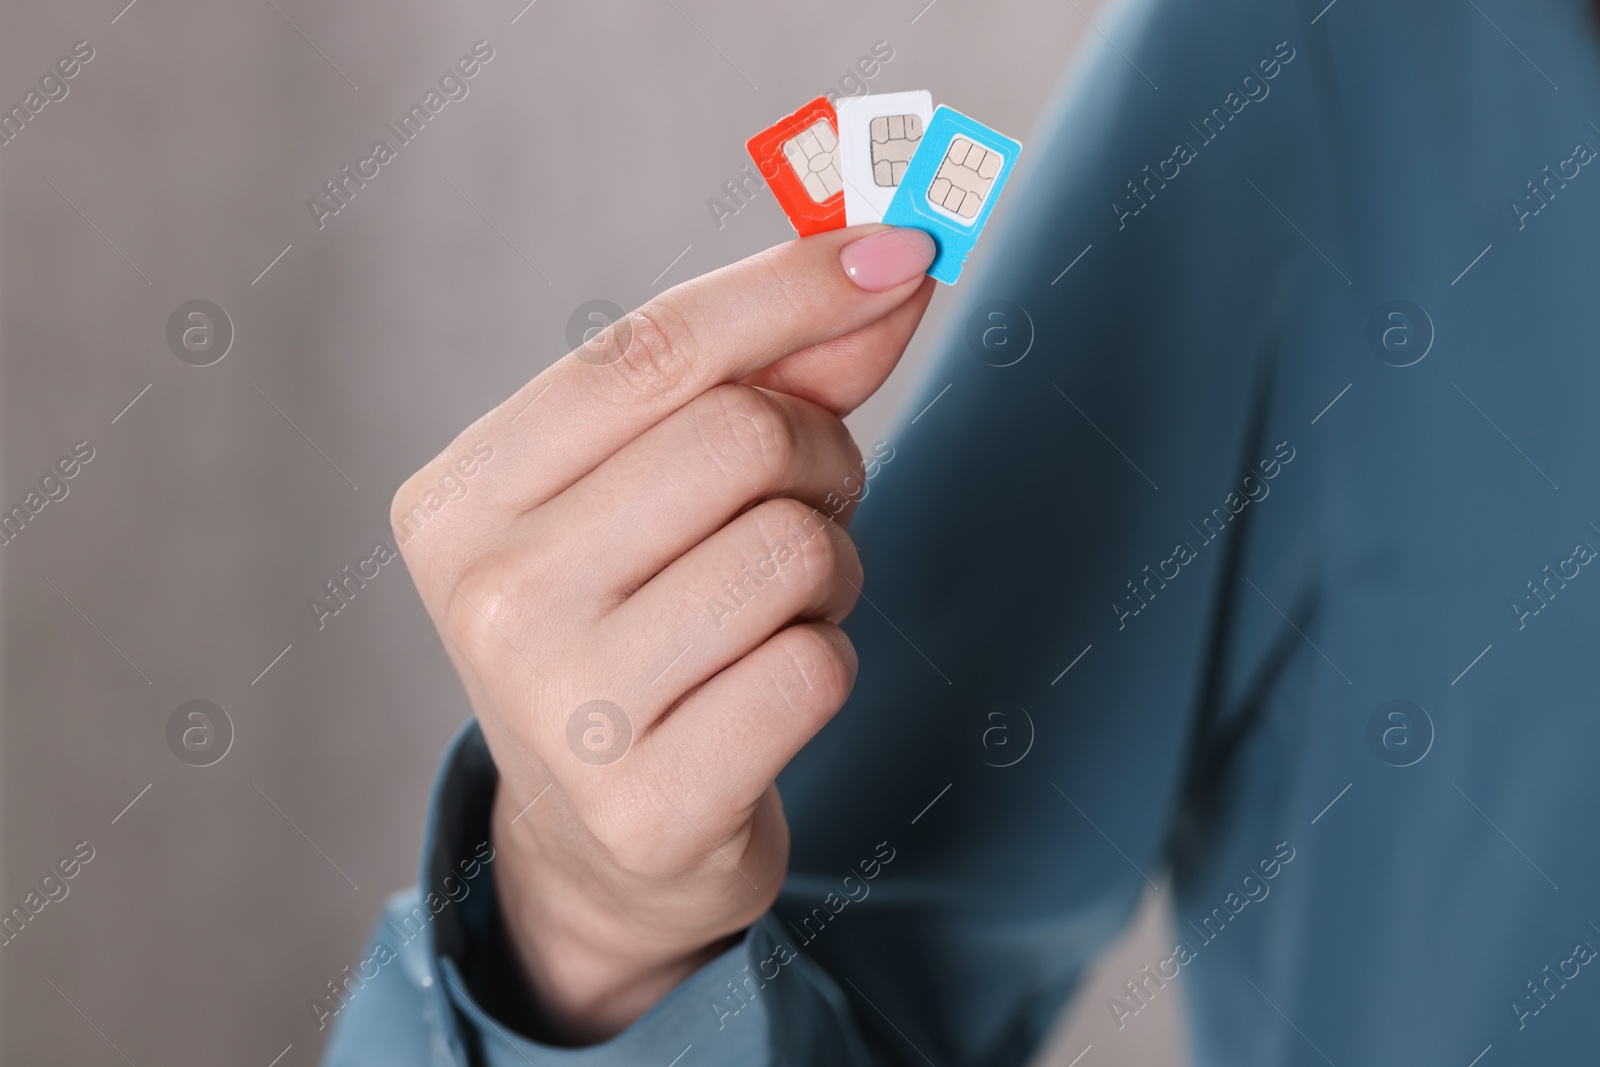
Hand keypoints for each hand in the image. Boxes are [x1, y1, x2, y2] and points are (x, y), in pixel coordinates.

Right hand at [391, 224, 936, 1041]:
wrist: (606, 841)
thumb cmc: (643, 625)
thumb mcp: (664, 491)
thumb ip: (769, 370)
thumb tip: (891, 261)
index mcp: (463, 498)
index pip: (650, 350)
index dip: (793, 288)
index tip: (902, 248)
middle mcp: (491, 599)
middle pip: (741, 437)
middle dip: (819, 457)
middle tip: (808, 503)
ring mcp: (560, 713)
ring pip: (796, 548)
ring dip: (829, 567)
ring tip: (773, 610)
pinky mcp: (647, 808)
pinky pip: (816, 665)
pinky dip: (827, 658)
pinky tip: (766, 693)